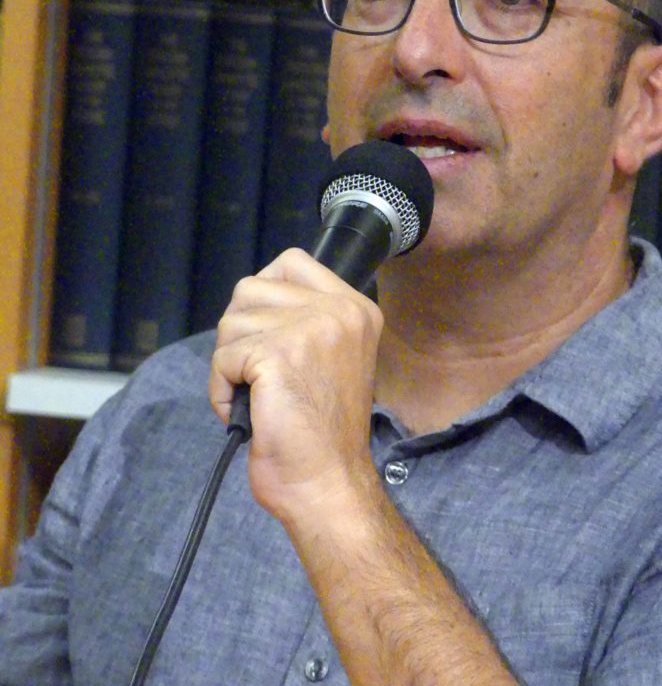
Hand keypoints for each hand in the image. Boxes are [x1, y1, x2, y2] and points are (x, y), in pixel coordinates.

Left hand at [209, 248, 384, 525]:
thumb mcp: (335, 357)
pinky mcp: (277, 354)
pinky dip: (220, 388)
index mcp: (357, 308)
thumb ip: (307, 320)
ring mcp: (310, 329)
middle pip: (251, 288)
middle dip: (241, 332)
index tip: (267, 337)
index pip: (291, 262)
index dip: (264, 295)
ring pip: (232, 321)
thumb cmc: (323, 432)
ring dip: (229, 362)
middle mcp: (339, 310)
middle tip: (258, 374)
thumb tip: (253, 301)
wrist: (327, 483)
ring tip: (255, 396)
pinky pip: (222, 357)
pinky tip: (243, 411)